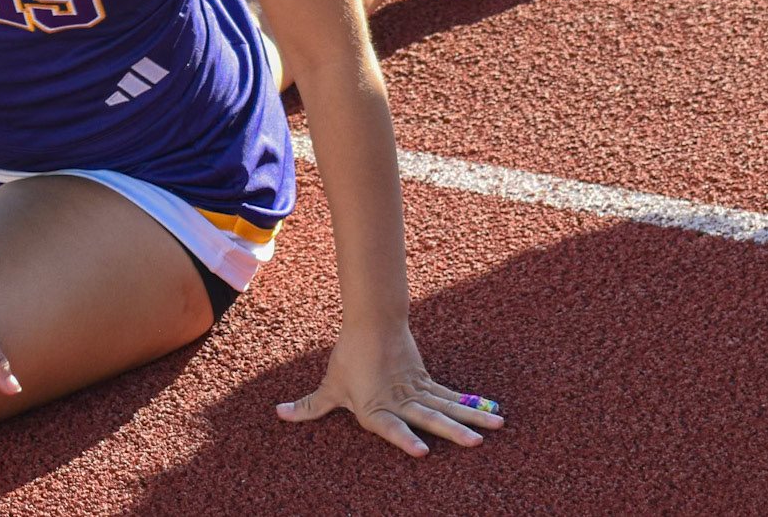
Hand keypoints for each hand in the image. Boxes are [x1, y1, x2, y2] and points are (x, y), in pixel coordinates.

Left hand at [274, 318, 504, 455]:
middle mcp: (399, 402)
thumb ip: (309, 407)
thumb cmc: (348, 358)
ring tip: (497, 428)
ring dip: (472, 418)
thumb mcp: (329, 386)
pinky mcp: (426, 382)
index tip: (421, 452)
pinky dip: (472, 405)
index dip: (404, 439)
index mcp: (374, 408)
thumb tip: (279, 414)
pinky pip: (451, 396)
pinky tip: (494, 413)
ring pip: (447, 406)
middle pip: (428, 417)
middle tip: (474, 442)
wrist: (371, 323)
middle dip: (452, 431)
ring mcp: (416, 391)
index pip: (390, 427)